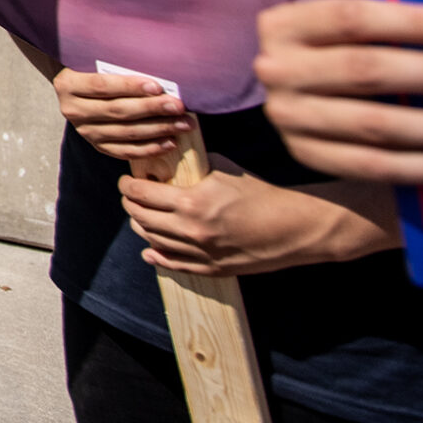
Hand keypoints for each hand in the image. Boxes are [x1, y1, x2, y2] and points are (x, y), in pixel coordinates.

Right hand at [55, 68, 188, 162]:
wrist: (78, 89)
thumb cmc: (94, 69)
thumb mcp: (95, 61)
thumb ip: (116, 64)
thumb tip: (155, 72)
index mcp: (68, 85)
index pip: (102, 86)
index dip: (130, 86)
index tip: (157, 86)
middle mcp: (73, 110)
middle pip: (117, 110)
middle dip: (151, 108)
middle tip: (178, 106)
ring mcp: (85, 131)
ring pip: (125, 132)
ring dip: (158, 129)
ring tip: (183, 123)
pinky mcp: (97, 145)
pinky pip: (125, 151)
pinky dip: (149, 148)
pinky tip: (170, 142)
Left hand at [120, 155, 400, 274]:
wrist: (296, 228)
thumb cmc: (262, 194)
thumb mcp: (224, 171)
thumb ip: (194, 166)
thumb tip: (170, 155)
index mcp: (192, 204)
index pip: (141, 195)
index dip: (128, 186)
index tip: (127, 180)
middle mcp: (191, 231)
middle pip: (141, 218)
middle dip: (131, 204)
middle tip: (131, 196)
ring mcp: (201, 253)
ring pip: (153, 241)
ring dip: (141, 227)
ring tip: (141, 216)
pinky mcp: (213, 268)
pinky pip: (175, 264)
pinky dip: (158, 256)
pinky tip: (150, 250)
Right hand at [258, 0, 422, 183]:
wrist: (304, 99)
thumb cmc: (343, 52)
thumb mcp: (348, 31)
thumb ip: (390, 25)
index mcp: (282, 25)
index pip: (351, 17)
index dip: (410, 22)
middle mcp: (274, 69)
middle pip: (364, 69)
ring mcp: (287, 115)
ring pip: (374, 122)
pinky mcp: (304, 153)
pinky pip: (372, 164)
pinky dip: (418, 163)